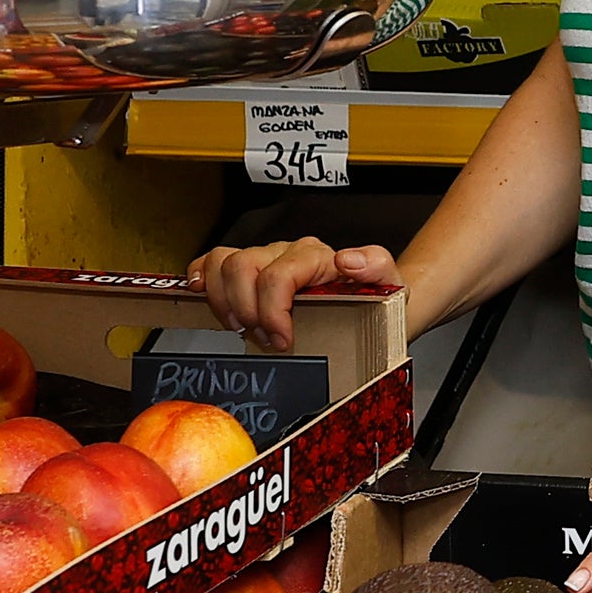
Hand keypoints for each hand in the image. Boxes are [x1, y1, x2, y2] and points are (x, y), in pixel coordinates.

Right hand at [190, 236, 394, 350]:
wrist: (372, 302)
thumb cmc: (376, 296)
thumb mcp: (390, 284)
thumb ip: (377, 265)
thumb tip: (347, 260)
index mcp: (315, 256)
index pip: (278, 274)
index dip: (272, 311)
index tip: (282, 341)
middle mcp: (285, 251)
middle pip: (242, 266)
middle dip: (247, 310)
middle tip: (263, 338)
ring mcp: (263, 258)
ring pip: (222, 261)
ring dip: (224, 300)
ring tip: (242, 326)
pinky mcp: (247, 269)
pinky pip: (212, 261)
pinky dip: (202, 277)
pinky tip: (204, 296)